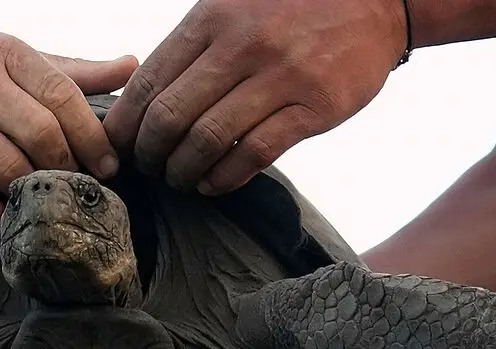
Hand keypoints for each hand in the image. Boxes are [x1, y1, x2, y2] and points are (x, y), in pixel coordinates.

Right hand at [0, 32, 137, 226]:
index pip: (62, 95)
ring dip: (31, 192)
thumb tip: (131, 66)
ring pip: (4, 165)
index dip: (92, 136)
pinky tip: (2, 219)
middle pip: (39, 132)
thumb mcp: (15, 60)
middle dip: (66, 167)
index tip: (108, 166)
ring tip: (43, 204)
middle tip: (76, 189)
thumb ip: (72, 72)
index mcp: (8, 52)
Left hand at [103, 0, 406, 194]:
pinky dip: (224, 178)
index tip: (119, 145)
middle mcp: (242, 46)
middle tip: (148, 168)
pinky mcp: (314, 108)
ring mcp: (280, 78)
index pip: (149, 82)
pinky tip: (212, 184)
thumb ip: (191, 46)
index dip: (125, 123)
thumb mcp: (233, 6)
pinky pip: (254, 155)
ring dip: (182, 171)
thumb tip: (140, 97)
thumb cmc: (291, 8)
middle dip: (149, 153)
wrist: (377, 0)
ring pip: (207, 141)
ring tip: (178, 179)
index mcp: (212, 19)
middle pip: (170, 117)